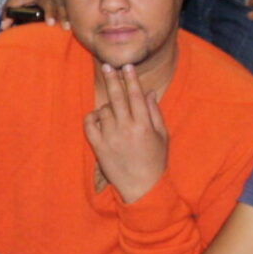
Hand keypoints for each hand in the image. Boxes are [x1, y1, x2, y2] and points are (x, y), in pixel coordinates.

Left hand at [84, 61, 168, 203]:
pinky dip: (92, 118)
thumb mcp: (162, 136)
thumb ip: (155, 112)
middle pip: (117, 97)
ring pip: (104, 110)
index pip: (136, 96)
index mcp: (144, 125)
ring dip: (107, 106)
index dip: (131, 79)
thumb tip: (149, 92)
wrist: (142, 187)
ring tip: (113, 112)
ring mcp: (111, 138)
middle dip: (113, 79)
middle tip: (107, 66)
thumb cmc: (155, 161)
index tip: (127, 66)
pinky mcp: (99, 147)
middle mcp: (126, 129)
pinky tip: (98, 118)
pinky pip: (90, 125)